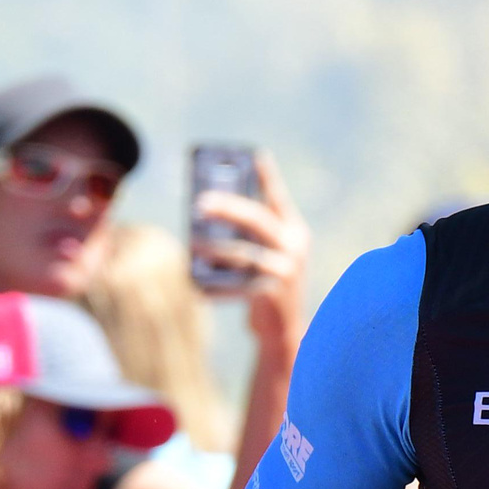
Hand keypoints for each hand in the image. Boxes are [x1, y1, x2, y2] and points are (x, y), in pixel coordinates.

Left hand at [195, 150, 308, 358]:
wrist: (283, 333)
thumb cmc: (268, 287)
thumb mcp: (268, 256)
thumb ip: (251, 235)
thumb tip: (211, 209)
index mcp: (295, 232)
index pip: (279, 198)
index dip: (267, 176)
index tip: (255, 154)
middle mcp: (295, 248)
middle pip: (258, 219)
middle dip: (228, 207)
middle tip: (200, 202)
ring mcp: (287, 271)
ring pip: (245, 253)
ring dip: (215, 248)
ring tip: (192, 245)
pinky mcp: (274, 295)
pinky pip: (239, 284)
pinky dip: (217, 285)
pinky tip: (199, 285)